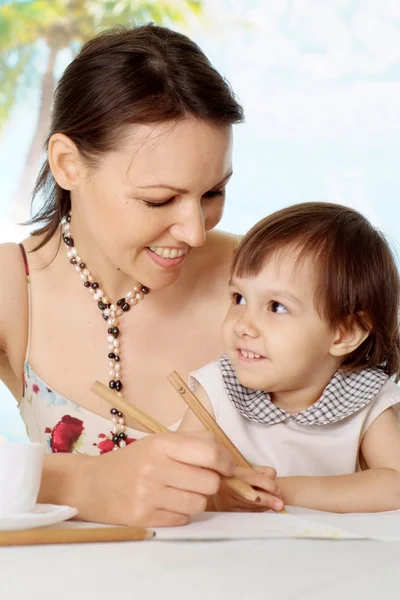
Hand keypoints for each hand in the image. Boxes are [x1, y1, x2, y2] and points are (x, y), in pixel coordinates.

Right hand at [70, 430, 235, 526]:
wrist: (92, 485)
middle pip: (209, 482)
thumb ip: (193, 443)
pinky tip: (167, 503)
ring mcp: (149, 495)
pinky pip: (183, 519)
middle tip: (198, 480)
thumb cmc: (132, 462)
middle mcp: (155, 468)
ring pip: (199, 503)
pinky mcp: (145, 518)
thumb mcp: (159, 442)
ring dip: (196, 499)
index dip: (226, 462)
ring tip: (180, 492)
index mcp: (161, 444)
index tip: (227, 467)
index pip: (209, 452)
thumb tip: (227, 457)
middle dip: (210, 482)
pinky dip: (181, 513)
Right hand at [213, 466, 283, 512]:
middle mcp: (227, 486)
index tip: (278, 491)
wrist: (219, 485)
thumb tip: (273, 477)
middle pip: (253, 495)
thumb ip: (263, 473)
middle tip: (280, 505)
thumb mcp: (250, 470)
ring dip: (265, 506)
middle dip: (269, 500)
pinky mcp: (227, 511)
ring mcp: (226, 500)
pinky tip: (262, 507)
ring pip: (252, 506)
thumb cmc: (239, 477)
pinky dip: (258, 511)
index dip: (269, 485)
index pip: (255, 478)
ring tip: (272, 503)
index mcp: (233, 471)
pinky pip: (248, 513)